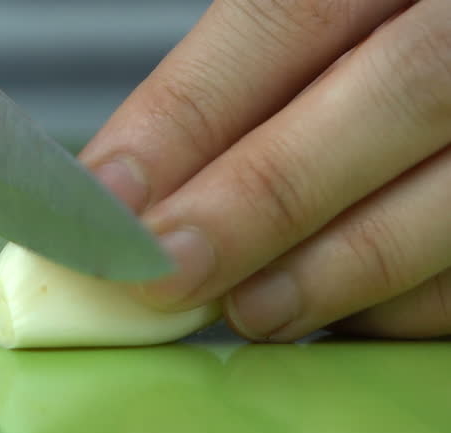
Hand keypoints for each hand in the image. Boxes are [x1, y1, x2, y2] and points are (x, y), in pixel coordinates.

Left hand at [80, 0, 450, 341]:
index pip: (284, 19)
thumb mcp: (316, 20)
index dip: (190, 114)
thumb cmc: (369, 38)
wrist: (447, 41)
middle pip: (392, 95)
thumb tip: (133, 184)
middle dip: (261, 200)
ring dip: (335, 265)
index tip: (110, 198)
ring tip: (247, 308)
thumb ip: (235, 83)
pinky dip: (399, 298)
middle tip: (167, 270)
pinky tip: (331, 309)